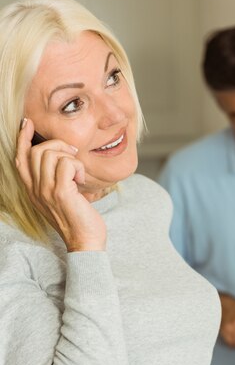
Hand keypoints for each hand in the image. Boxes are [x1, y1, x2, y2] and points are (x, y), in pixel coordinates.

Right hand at [15, 118, 106, 250]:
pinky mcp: (60, 193)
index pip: (20, 159)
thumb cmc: (77, 218)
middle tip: (73, 155)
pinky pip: (66, 164)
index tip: (27, 123)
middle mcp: (35, 190)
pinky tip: (82, 181)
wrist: (85, 241)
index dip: (22, 138)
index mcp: (32, 190)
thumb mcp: (59, 197)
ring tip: (78, 173)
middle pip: (36, 151)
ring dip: (70, 157)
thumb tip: (60, 157)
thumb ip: (53, 179)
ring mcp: (46, 191)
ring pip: (50, 154)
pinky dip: (78, 167)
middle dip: (57, 145)